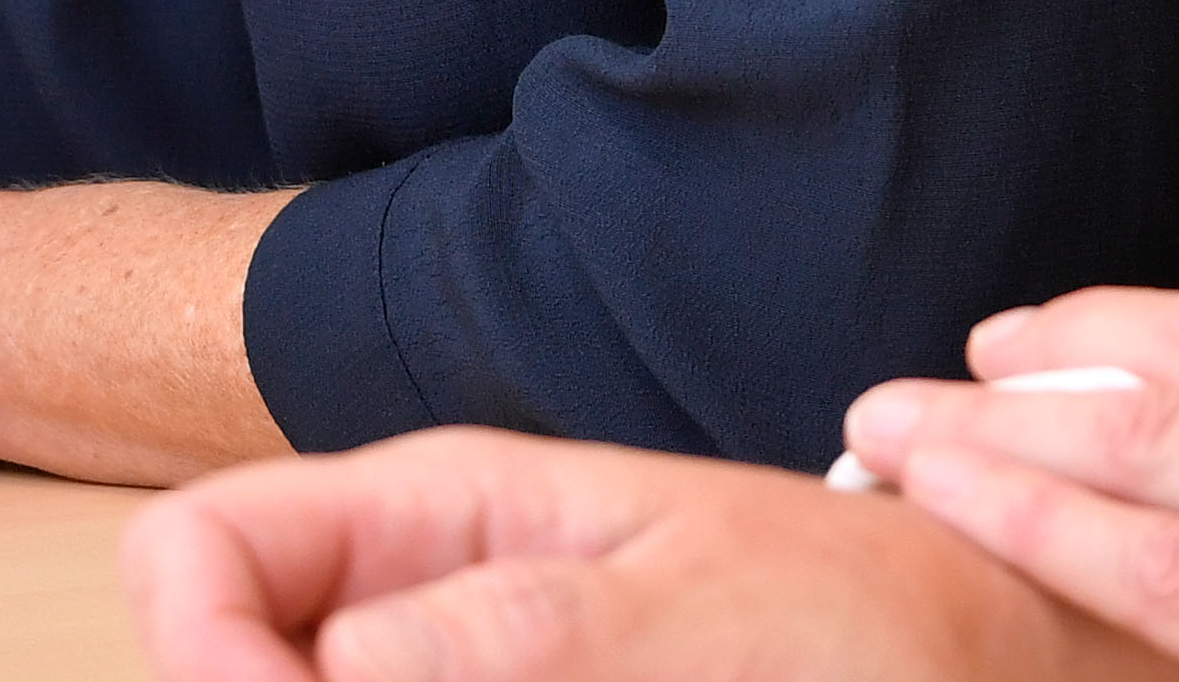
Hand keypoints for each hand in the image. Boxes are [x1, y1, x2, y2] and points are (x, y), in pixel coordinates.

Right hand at [125, 431, 1173, 681]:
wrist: (982, 655)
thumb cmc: (864, 609)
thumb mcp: (710, 609)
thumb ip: (527, 630)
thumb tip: (338, 663)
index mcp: (430, 512)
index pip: (196, 556)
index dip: (201, 655)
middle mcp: (411, 601)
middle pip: (230, 663)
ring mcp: (455, 676)